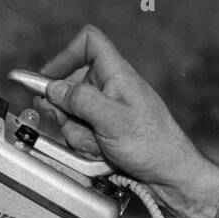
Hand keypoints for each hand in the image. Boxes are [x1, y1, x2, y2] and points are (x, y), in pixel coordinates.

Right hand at [35, 25, 218, 217]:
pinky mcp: (104, 128)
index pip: (89, 43)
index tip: (49, 78)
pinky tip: (101, 152)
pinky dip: (84, 144)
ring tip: (99, 144)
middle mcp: (111, 87)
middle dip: (65, 108)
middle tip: (71, 123)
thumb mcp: (113, 120)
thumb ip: (81, 100)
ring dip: (77, 132)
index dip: (66, 54)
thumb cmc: (152, 145)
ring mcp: (106, 108)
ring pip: (71, 112)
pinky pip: (80, 131)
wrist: (169, 174)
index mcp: (117, 74)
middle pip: (70, 83)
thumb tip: (54, 88)